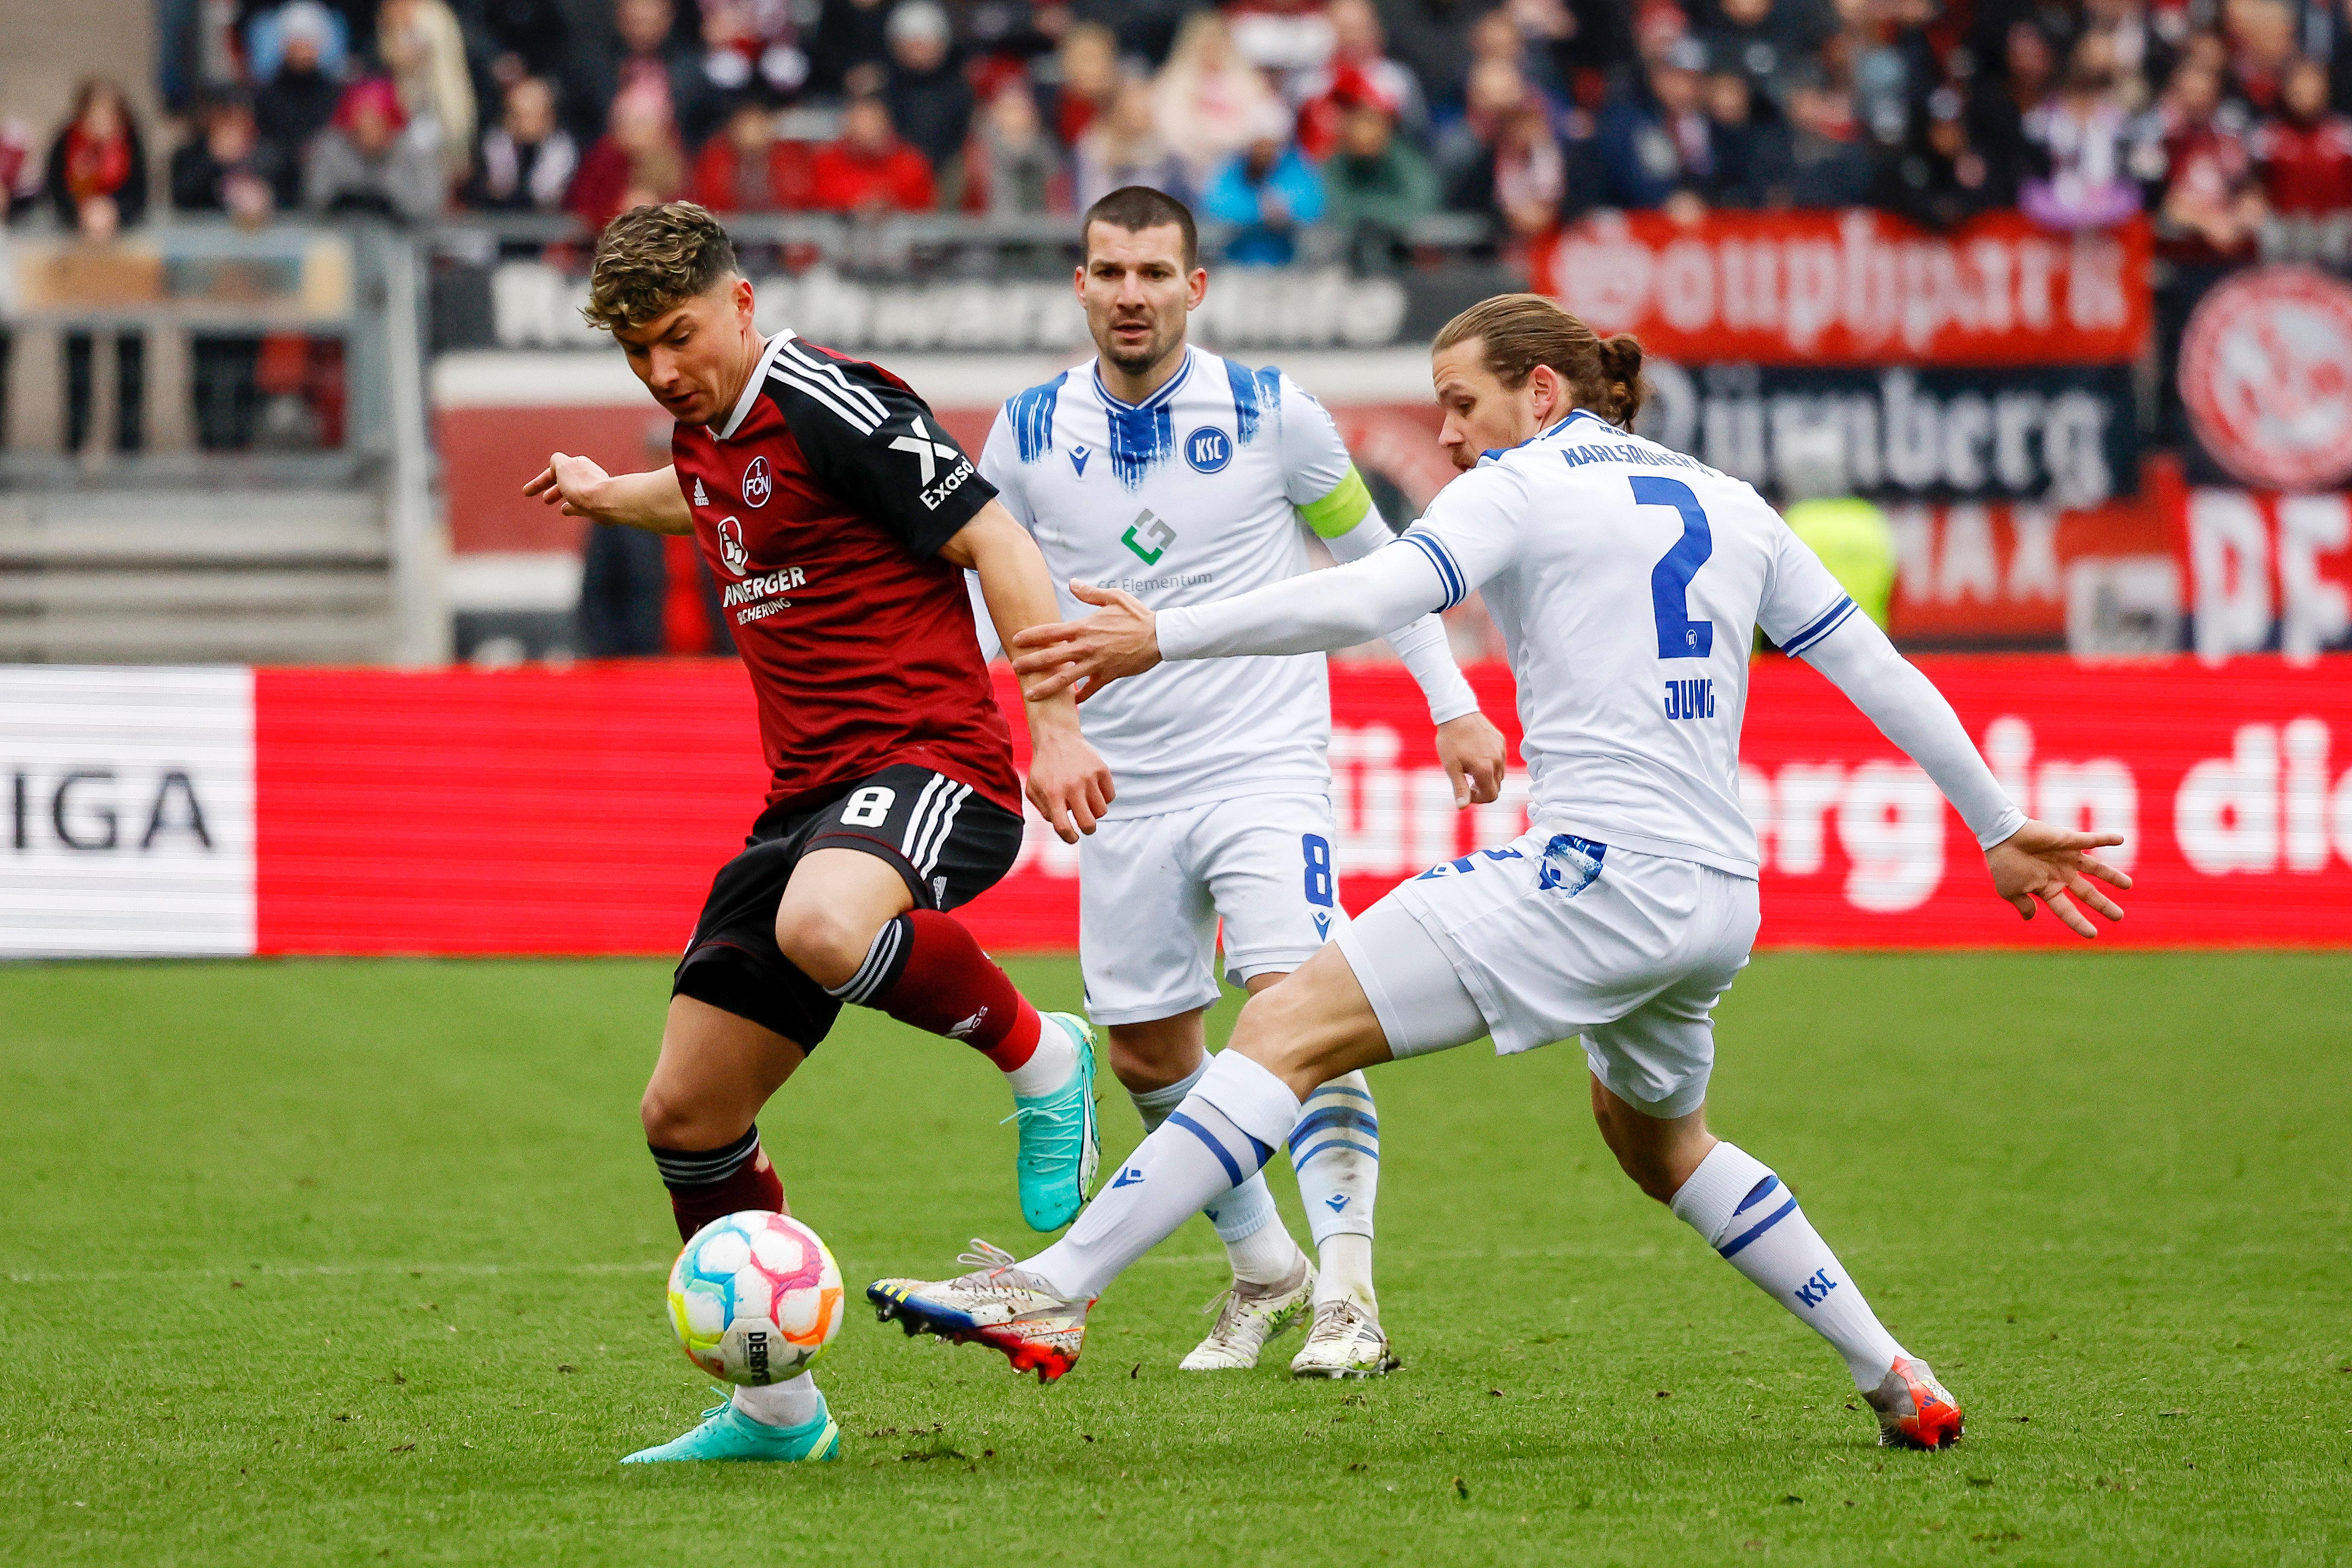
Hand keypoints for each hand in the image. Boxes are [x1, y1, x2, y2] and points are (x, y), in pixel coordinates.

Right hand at [523, 452, 614, 520]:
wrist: (607, 501)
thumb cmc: (582, 485)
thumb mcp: (563, 466)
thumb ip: (556, 461)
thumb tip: (556, 463)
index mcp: (576, 464)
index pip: (554, 470)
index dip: (539, 481)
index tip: (526, 493)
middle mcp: (586, 475)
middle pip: (564, 480)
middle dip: (551, 487)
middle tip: (542, 498)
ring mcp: (593, 490)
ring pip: (573, 492)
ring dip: (560, 495)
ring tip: (548, 502)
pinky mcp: (598, 504)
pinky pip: (581, 504)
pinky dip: (572, 506)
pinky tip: (565, 510)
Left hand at [1010, 581, 1160, 702]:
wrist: (1159, 636)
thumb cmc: (1137, 615)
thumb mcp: (1114, 597)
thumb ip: (1090, 593)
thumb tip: (1072, 583)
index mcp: (1084, 627)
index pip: (1050, 632)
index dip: (1031, 636)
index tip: (1016, 639)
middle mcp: (1086, 646)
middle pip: (1051, 657)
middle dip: (1030, 663)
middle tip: (1014, 667)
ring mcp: (1096, 663)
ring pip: (1065, 678)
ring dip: (1046, 687)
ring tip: (1030, 694)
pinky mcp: (1108, 675)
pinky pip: (1090, 690)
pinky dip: (1080, 697)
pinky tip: (1070, 703)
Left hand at [1026, 710, 1113, 843]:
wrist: (1057, 737)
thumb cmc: (1044, 767)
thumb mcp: (1034, 789)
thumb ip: (1044, 810)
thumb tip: (1061, 825)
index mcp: (1053, 794)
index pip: (1064, 827)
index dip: (1070, 838)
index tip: (1073, 837)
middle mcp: (1072, 787)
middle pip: (1089, 824)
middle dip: (1087, 829)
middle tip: (1085, 824)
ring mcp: (1089, 778)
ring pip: (1102, 811)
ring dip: (1095, 811)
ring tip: (1086, 802)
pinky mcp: (1102, 770)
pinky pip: (1110, 796)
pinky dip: (1103, 798)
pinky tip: (1093, 790)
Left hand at [1434, 711, 1507, 806]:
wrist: (1457, 713)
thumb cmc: (1451, 741)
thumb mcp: (1451, 767)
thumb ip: (1459, 788)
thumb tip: (1462, 807)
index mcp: (1486, 770)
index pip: (1491, 796)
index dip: (1478, 799)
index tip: (1466, 790)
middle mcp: (1498, 761)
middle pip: (1496, 787)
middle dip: (1483, 789)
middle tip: (1466, 781)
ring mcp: (1501, 751)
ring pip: (1499, 774)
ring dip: (1487, 777)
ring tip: (1470, 767)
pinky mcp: (1501, 741)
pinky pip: (1500, 760)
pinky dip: (1491, 764)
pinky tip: (1476, 755)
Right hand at [1984, 818, 2131, 938]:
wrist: (2001, 837)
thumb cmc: (2004, 865)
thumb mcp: (2010, 892)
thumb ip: (2024, 905)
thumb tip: (2030, 918)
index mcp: (2047, 888)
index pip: (2067, 910)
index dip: (2079, 922)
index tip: (2093, 934)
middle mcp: (2060, 874)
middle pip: (2087, 892)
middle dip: (2103, 905)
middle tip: (2119, 917)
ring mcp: (2066, 857)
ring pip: (2095, 869)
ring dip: (2112, 876)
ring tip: (2128, 886)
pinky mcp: (2068, 840)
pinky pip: (2091, 839)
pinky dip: (2105, 839)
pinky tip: (2120, 839)